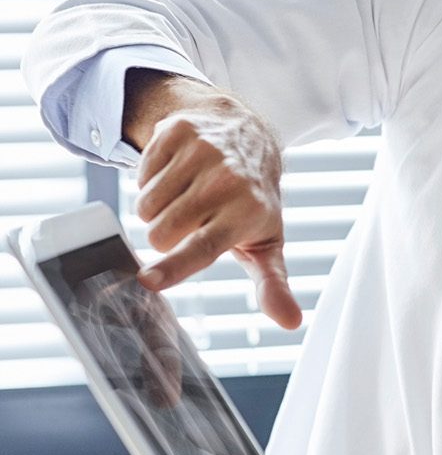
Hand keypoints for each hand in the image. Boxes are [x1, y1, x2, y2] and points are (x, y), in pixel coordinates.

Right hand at [129, 76, 300, 329]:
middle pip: (160, 233)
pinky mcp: (178, 132)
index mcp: (246, 214)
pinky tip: (178, 172)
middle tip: (193, 220)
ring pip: (144, 205)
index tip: (148, 281)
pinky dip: (150, 178)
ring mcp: (202, 152)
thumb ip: (273, 284)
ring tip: (186, 196)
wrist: (249, 136)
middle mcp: (226, 182)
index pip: (203, 248)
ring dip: (157, 208)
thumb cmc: (253, 201)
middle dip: (166, 235)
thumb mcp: (267, 242)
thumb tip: (290, 322)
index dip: (175, 267)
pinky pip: (139, 173)